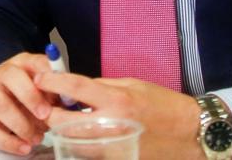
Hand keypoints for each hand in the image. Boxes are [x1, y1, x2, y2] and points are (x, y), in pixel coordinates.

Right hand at [0, 53, 56, 154]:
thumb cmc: (22, 93)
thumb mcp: (39, 86)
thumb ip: (53, 91)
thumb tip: (69, 102)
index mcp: (22, 63)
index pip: (34, 62)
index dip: (47, 75)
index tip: (59, 92)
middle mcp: (2, 74)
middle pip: (11, 78)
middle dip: (30, 97)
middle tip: (45, 115)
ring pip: (1, 106)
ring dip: (22, 125)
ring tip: (37, 138)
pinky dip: (9, 142)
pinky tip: (24, 147)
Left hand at [34, 73, 203, 159]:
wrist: (191, 133)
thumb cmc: (163, 104)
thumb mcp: (133, 84)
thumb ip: (102, 86)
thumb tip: (76, 88)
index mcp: (117, 101)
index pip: (76, 89)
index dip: (53, 82)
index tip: (40, 78)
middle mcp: (112, 126)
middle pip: (64, 123)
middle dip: (49, 114)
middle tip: (46, 105)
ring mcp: (113, 148)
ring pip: (72, 143)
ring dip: (61, 131)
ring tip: (61, 120)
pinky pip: (88, 153)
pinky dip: (80, 143)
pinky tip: (81, 134)